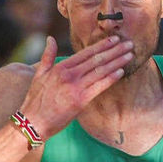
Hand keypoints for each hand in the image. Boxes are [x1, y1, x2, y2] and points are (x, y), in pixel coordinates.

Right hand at [16, 34, 135, 136]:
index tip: (114, 39)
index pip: (86, 53)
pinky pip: (99, 86)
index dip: (102, 45)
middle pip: (97, 59)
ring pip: (100, 70)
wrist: (32, 122)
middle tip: (129, 44)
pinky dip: (111, 78)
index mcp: (61, 67)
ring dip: (117, 61)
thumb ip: (47, 56)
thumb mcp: (39, 74)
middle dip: (114, 50)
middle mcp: (69, 75)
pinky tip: (121, 71)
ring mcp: (75, 87)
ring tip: (130, 55)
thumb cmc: (35, 100)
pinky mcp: (80, 101)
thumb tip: (50, 39)